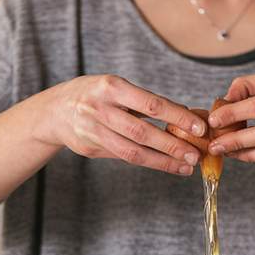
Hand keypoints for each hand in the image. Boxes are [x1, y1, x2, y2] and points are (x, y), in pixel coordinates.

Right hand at [36, 74, 207, 174]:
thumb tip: (185, 116)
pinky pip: (124, 157)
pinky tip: (167, 165)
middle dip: (172, 145)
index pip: (150, 103)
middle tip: (195, 155)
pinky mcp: (91, 149)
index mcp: (111, 87)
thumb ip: (144, 102)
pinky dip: (148, 162)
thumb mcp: (116, 88)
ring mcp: (93, 131)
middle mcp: (100, 109)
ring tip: (185, 166)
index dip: (177, 117)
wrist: (55, 111)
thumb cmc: (96, 95)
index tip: (199, 128)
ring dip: (163, 161)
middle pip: (142, 132)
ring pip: (133, 152)